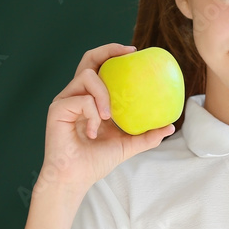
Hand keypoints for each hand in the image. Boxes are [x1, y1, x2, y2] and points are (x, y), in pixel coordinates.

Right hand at [39, 43, 175, 192]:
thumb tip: (170, 126)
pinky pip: (81, 100)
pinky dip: (93, 114)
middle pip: (89, 59)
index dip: (113, 54)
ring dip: (103, 94)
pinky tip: (93, 132)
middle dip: (107, 51)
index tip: (133, 51)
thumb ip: (146, 136)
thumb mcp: (127, 146)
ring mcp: (66, 100)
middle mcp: (77, 95)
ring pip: (87, 76)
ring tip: (108, 116)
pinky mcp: (58, 108)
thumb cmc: (95, 162)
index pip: (100, 67)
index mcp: (91, 99)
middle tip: (127, 54)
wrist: (74, 178)